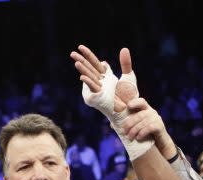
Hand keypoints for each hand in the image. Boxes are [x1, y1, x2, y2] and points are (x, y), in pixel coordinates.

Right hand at [70, 45, 152, 160]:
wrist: (130, 110)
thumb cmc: (129, 97)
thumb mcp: (128, 76)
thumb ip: (125, 63)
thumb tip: (124, 49)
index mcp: (105, 77)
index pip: (95, 63)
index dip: (88, 55)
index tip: (80, 47)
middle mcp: (100, 82)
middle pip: (89, 68)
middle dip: (81, 60)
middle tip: (72, 53)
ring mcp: (98, 90)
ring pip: (90, 77)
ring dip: (83, 70)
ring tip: (76, 62)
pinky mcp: (97, 98)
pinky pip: (93, 88)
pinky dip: (88, 82)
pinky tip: (82, 77)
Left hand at [122, 98, 175, 155]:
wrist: (159, 143)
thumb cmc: (145, 133)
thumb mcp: (136, 127)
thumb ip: (126, 124)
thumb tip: (112, 124)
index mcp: (145, 109)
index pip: (141, 102)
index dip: (135, 102)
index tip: (128, 106)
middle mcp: (152, 112)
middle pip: (139, 115)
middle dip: (130, 123)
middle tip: (123, 131)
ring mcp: (157, 118)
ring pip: (143, 122)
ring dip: (134, 130)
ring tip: (129, 137)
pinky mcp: (160, 126)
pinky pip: (150, 127)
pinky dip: (142, 133)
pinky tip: (138, 138)